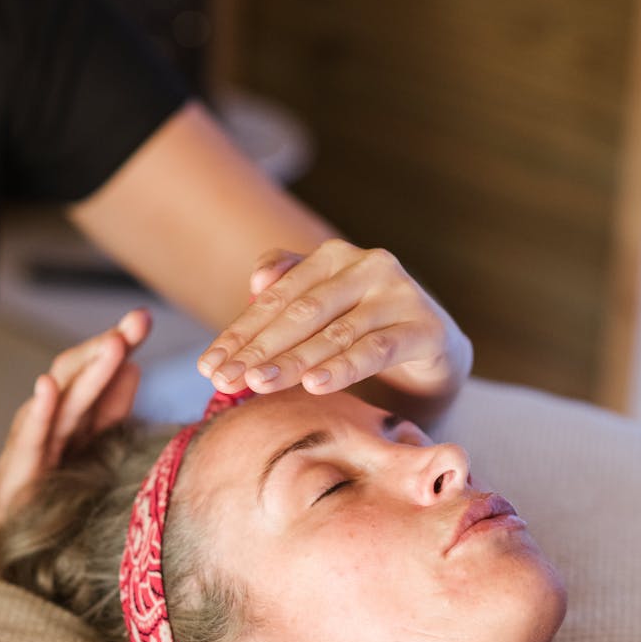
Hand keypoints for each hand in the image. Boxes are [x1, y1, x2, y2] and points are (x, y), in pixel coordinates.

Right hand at [0, 308, 150, 532]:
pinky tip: (47, 386)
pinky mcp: (20, 467)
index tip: (143, 317)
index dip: (121, 343)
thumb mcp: (94, 444)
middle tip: (136, 323)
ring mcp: (37, 439)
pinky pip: (32, 435)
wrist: (15, 535)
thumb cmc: (56, 485)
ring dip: (89, 369)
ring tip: (114, 344)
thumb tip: (135, 366)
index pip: (100, 370)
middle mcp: (55, 418)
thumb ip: (112, 408)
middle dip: (109, 346)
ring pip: (65, 399)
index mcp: (78, 412)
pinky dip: (39, 409)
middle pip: (82, 375)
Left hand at [197, 240, 471, 401]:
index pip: (277, 298)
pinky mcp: (425, 328)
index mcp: (334, 257)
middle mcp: (368, 266)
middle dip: (258, 349)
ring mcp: (399, 295)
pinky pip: (376, 349)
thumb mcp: (323, 307)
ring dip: (292, 361)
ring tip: (258, 383)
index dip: (239, 333)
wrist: (432, 347)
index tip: (208, 366)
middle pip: (302, 313)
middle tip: (223, 380)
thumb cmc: (364, 326)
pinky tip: (314, 384)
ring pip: (335, 333)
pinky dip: (343, 367)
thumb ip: (287, 287)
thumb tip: (255, 282)